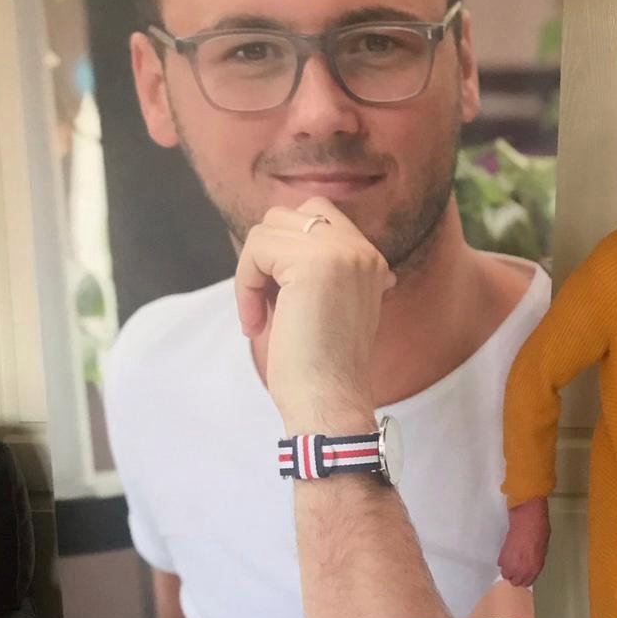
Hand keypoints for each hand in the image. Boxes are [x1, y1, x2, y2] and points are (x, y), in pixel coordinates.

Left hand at [235, 198, 395, 432]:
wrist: (329, 402)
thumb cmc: (319, 368)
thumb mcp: (324, 305)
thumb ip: (312, 269)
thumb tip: (271, 243)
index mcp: (371, 261)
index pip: (318, 217)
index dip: (285, 251)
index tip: (282, 300)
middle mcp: (362, 251)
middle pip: (291, 214)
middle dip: (266, 255)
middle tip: (267, 303)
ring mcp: (342, 253)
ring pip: (268, 228)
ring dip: (252, 272)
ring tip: (259, 316)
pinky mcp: (314, 263)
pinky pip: (256, 249)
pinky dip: (245, 285)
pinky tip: (256, 322)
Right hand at [498, 497, 549, 586]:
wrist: (527, 520)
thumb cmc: (539, 531)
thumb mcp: (543, 550)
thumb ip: (536, 561)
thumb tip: (531, 565)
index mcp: (535, 569)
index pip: (527, 583)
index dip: (525, 577)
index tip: (524, 573)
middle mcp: (522, 570)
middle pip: (515, 582)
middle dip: (516, 575)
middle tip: (517, 566)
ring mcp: (510, 564)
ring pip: (506, 574)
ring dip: (508, 569)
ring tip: (511, 560)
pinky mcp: (502, 556)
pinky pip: (501, 564)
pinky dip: (504, 561)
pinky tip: (508, 553)